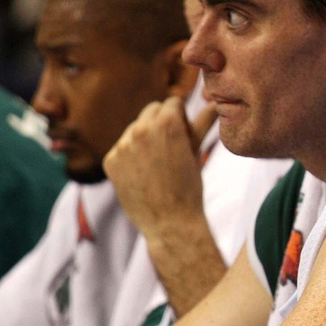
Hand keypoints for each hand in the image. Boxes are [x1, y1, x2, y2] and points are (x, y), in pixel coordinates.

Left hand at [103, 98, 214, 240]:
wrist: (170, 223)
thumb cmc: (189, 187)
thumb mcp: (197, 152)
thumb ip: (202, 123)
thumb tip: (215, 104)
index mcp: (167, 123)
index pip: (172, 102)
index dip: (181, 117)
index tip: (184, 133)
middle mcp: (142, 129)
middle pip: (151, 110)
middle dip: (161, 123)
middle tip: (171, 148)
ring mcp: (123, 145)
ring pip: (135, 129)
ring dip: (145, 139)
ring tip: (157, 164)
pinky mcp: (111, 160)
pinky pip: (122, 148)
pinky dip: (131, 157)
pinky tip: (143, 174)